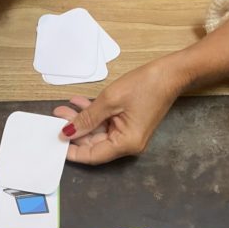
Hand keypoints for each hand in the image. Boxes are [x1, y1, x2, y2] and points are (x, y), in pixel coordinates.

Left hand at [54, 17, 228, 164]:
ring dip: (80, 119)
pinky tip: (77, 103)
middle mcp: (126, 144)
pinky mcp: (127, 123)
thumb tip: (67, 132)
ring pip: (96, 131)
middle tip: (56, 117)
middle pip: (92, 143)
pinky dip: (92, 114)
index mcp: (125, 144)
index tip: (55, 142)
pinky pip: (104, 122)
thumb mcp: (110, 100)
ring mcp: (127, 134)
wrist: (173, 71)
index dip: (72, 151)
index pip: (92, 156)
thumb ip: (87, 118)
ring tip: (62, 109)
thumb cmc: (145, 85)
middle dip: (73, 130)